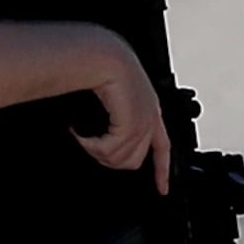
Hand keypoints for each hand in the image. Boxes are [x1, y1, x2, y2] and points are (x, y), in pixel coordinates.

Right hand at [66, 28, 171, 191]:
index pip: (163, 148)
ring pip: (119, 159)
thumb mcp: (111, 99)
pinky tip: (80, 130)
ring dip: (95, 150)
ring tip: (83, 134)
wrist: (99, 53)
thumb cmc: (100, 68)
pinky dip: (90, 144)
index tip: (162, 190)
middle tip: (89, 146)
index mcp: (150, 111)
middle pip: (133, 161)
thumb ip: (113, 120)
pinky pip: (111, 150)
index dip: (162, 171)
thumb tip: (98, 137)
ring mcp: (143, 120)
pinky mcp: (132, 121)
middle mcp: (151, 117)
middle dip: (108, 159)